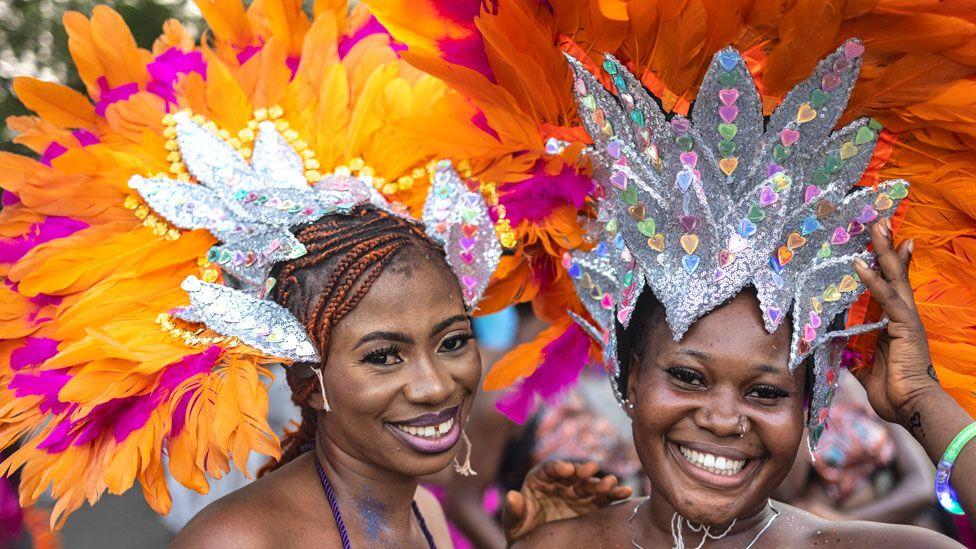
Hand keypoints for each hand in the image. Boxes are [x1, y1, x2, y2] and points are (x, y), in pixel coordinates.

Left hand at [501, 460, 631, 542]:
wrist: (536, 546)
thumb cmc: (521, 531)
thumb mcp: (513, 523)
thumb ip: (514, 510)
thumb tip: (510, 495)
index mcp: (540, 480)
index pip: (549, 469)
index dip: (557, 467)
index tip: (567, 469)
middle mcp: (560, 483)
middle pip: (573, 473)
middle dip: (582, 470)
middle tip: (590, 470)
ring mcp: (577, 494)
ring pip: (591, 484)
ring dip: (601, 482)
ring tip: (612, 482)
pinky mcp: (591, 506)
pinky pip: (604, 498)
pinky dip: (615, 494)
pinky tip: (626, 492)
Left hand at [851, 218, 939, 424]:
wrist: (913, 407)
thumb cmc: (894, 392)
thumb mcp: (867, 370)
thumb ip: (856, 356)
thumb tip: (843, 352)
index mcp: (895, 323)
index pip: (891, 286)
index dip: (887, 264)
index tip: (881, 242)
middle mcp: (904, 316)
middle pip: (897, 273)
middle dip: (888, 247)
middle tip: (880, 221)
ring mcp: (907, 318)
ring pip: (895, 277)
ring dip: (884, 251)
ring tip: (877, 226)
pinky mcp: (905, 326)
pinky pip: (887, 298)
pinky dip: (873, 279)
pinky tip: (860, 264)